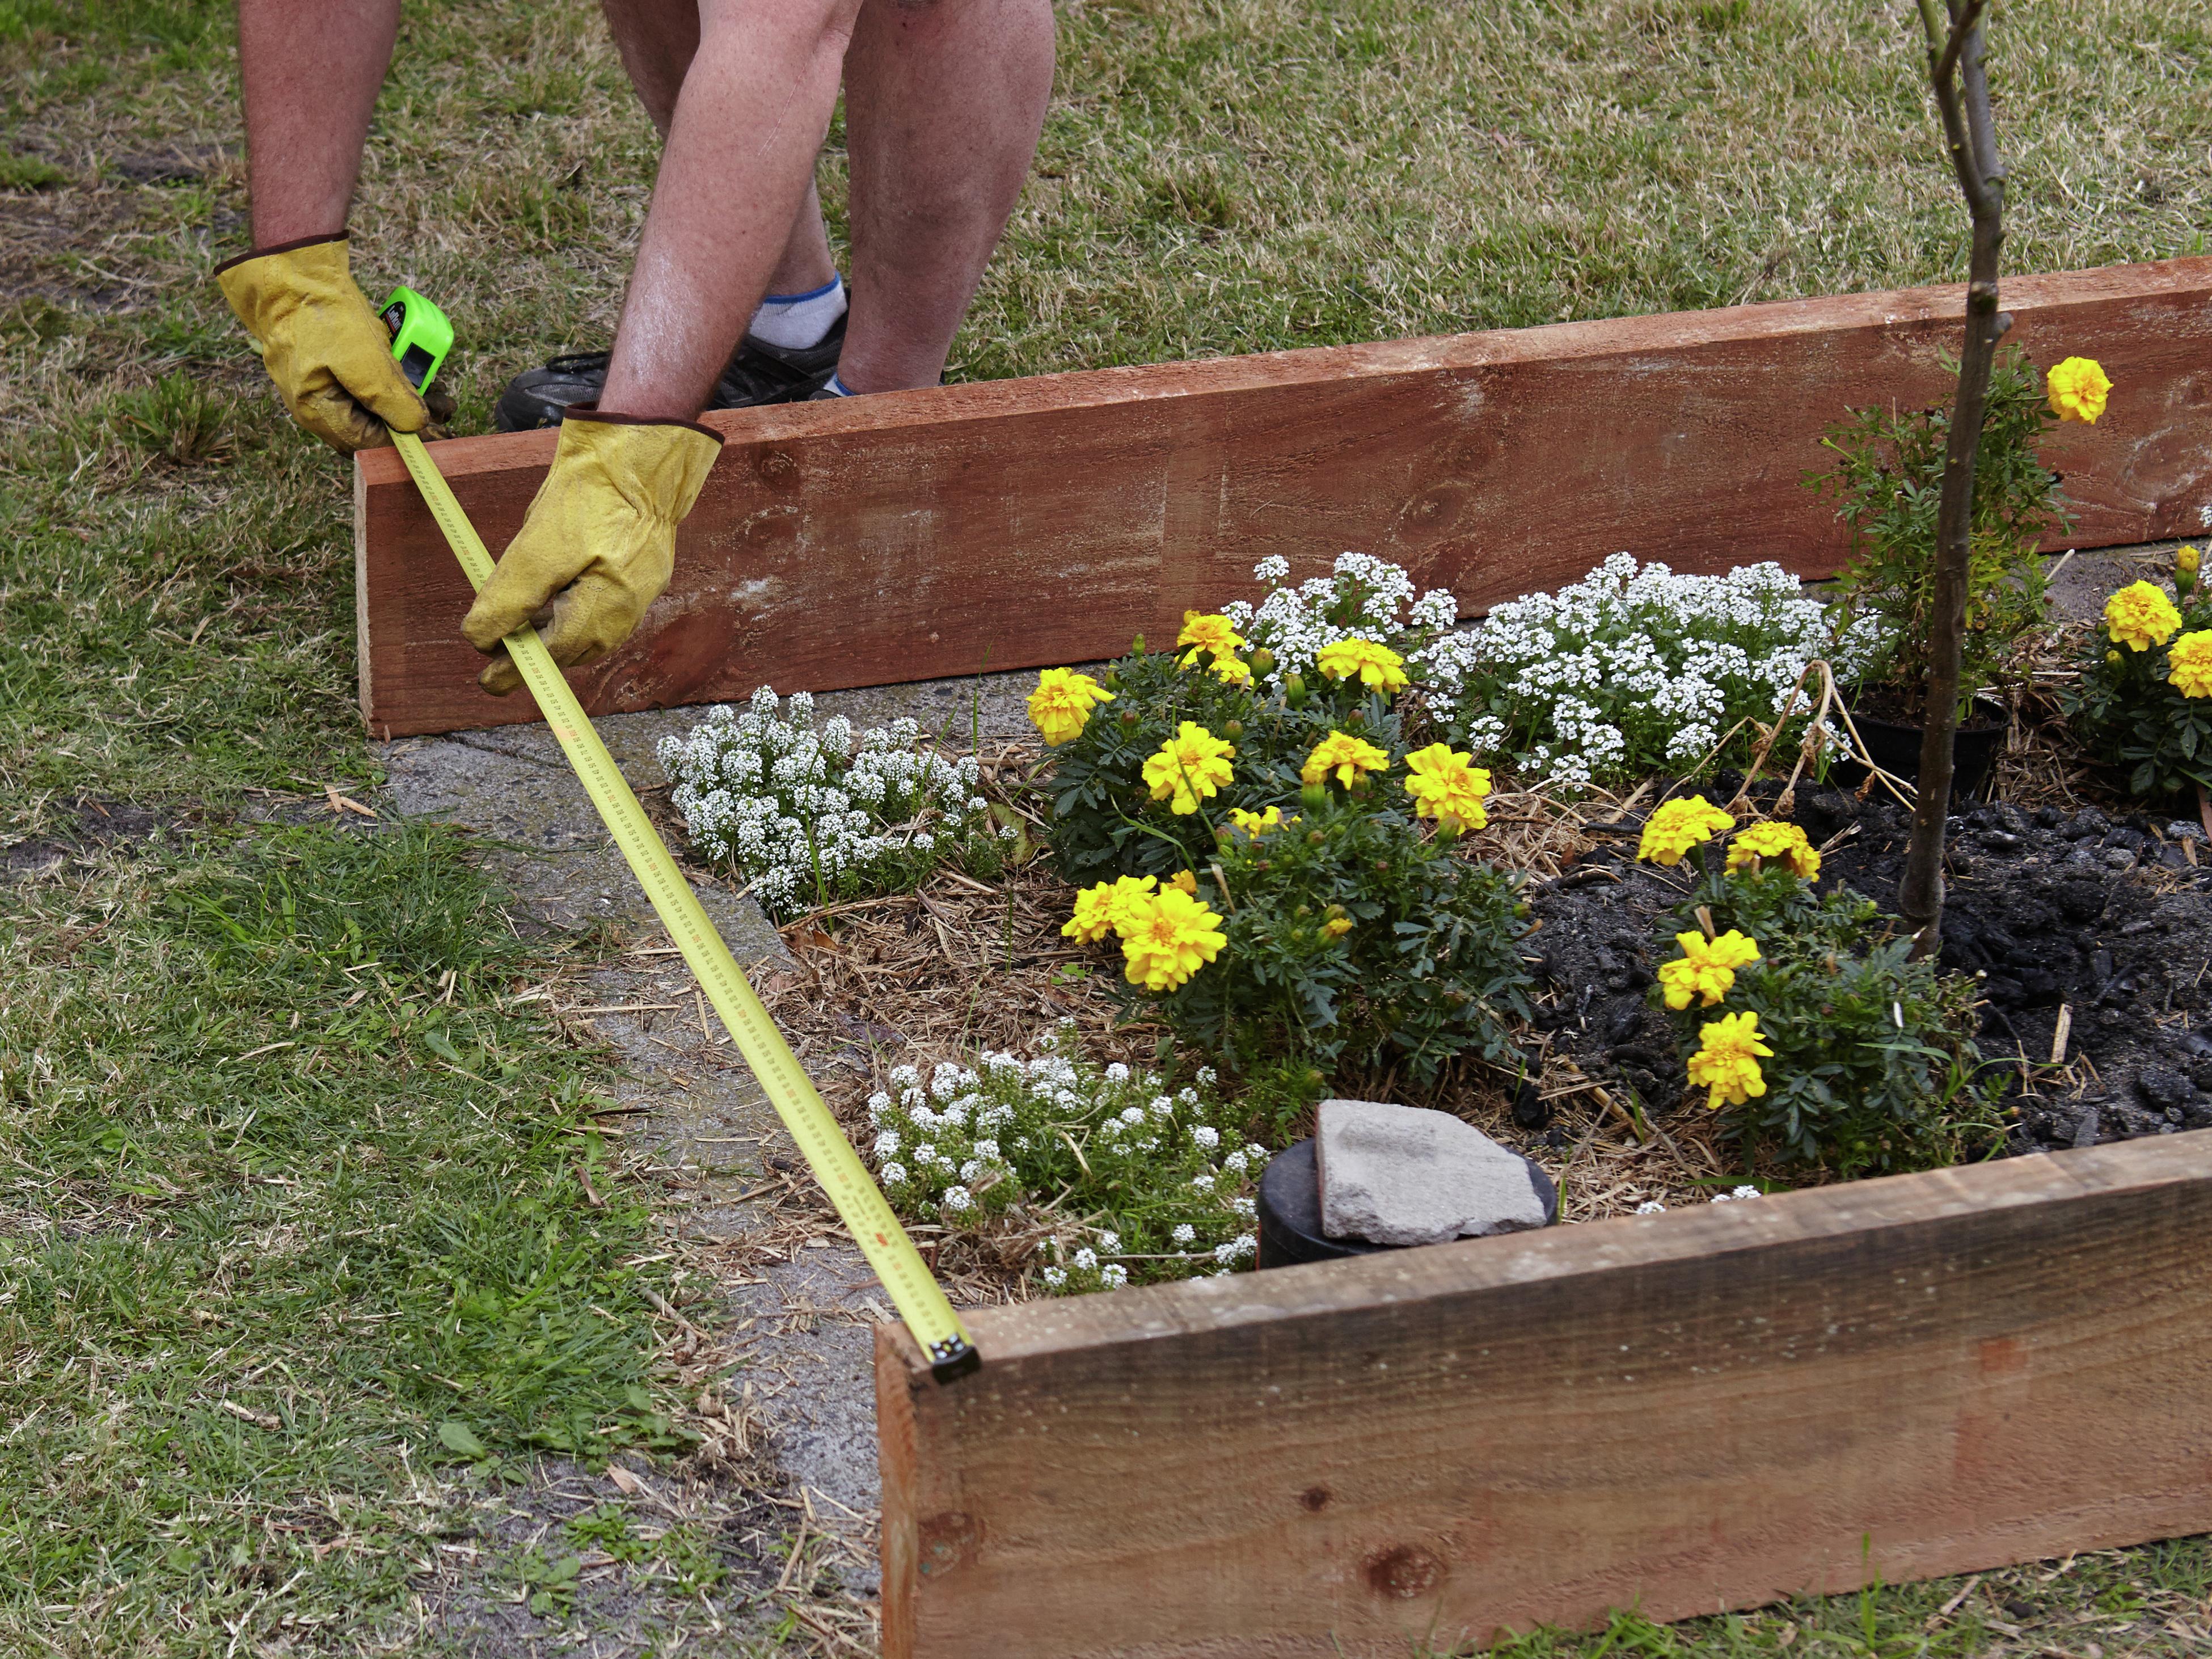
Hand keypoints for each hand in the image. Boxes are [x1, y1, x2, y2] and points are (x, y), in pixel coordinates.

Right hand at [215, 232, 427, 452]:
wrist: (290, 270)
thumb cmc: (321, 313)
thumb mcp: (364, 360)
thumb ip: (391, 399)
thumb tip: (416, 426)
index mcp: (318, 412)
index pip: (372, 443)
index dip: (410, 439)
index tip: (442, 429)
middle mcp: (314, 406)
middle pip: (370, 429)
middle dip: (408, 419)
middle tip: (443, 405)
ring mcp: (316, 385)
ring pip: (367, 407)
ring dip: (400, 399)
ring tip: (432, 387)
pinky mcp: (323, 365)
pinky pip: (359, 385)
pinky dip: (384, 380)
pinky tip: (402, 366)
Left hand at [460, 409, 723, 694]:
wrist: (641, 446)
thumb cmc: (594, 487)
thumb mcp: (540, 542)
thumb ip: (511, 595)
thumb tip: (481, 637)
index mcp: (612, 601)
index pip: (556, 652)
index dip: (518, 668)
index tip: (488, 680)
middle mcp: (631, 603)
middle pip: (576, 647)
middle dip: (536, 651)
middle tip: (497, 651)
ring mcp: (641, 587)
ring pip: (589, 630)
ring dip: (553, 632)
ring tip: (523, 621)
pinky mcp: (642, 570)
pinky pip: (603, 607)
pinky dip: (573, 610)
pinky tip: (556, 594)